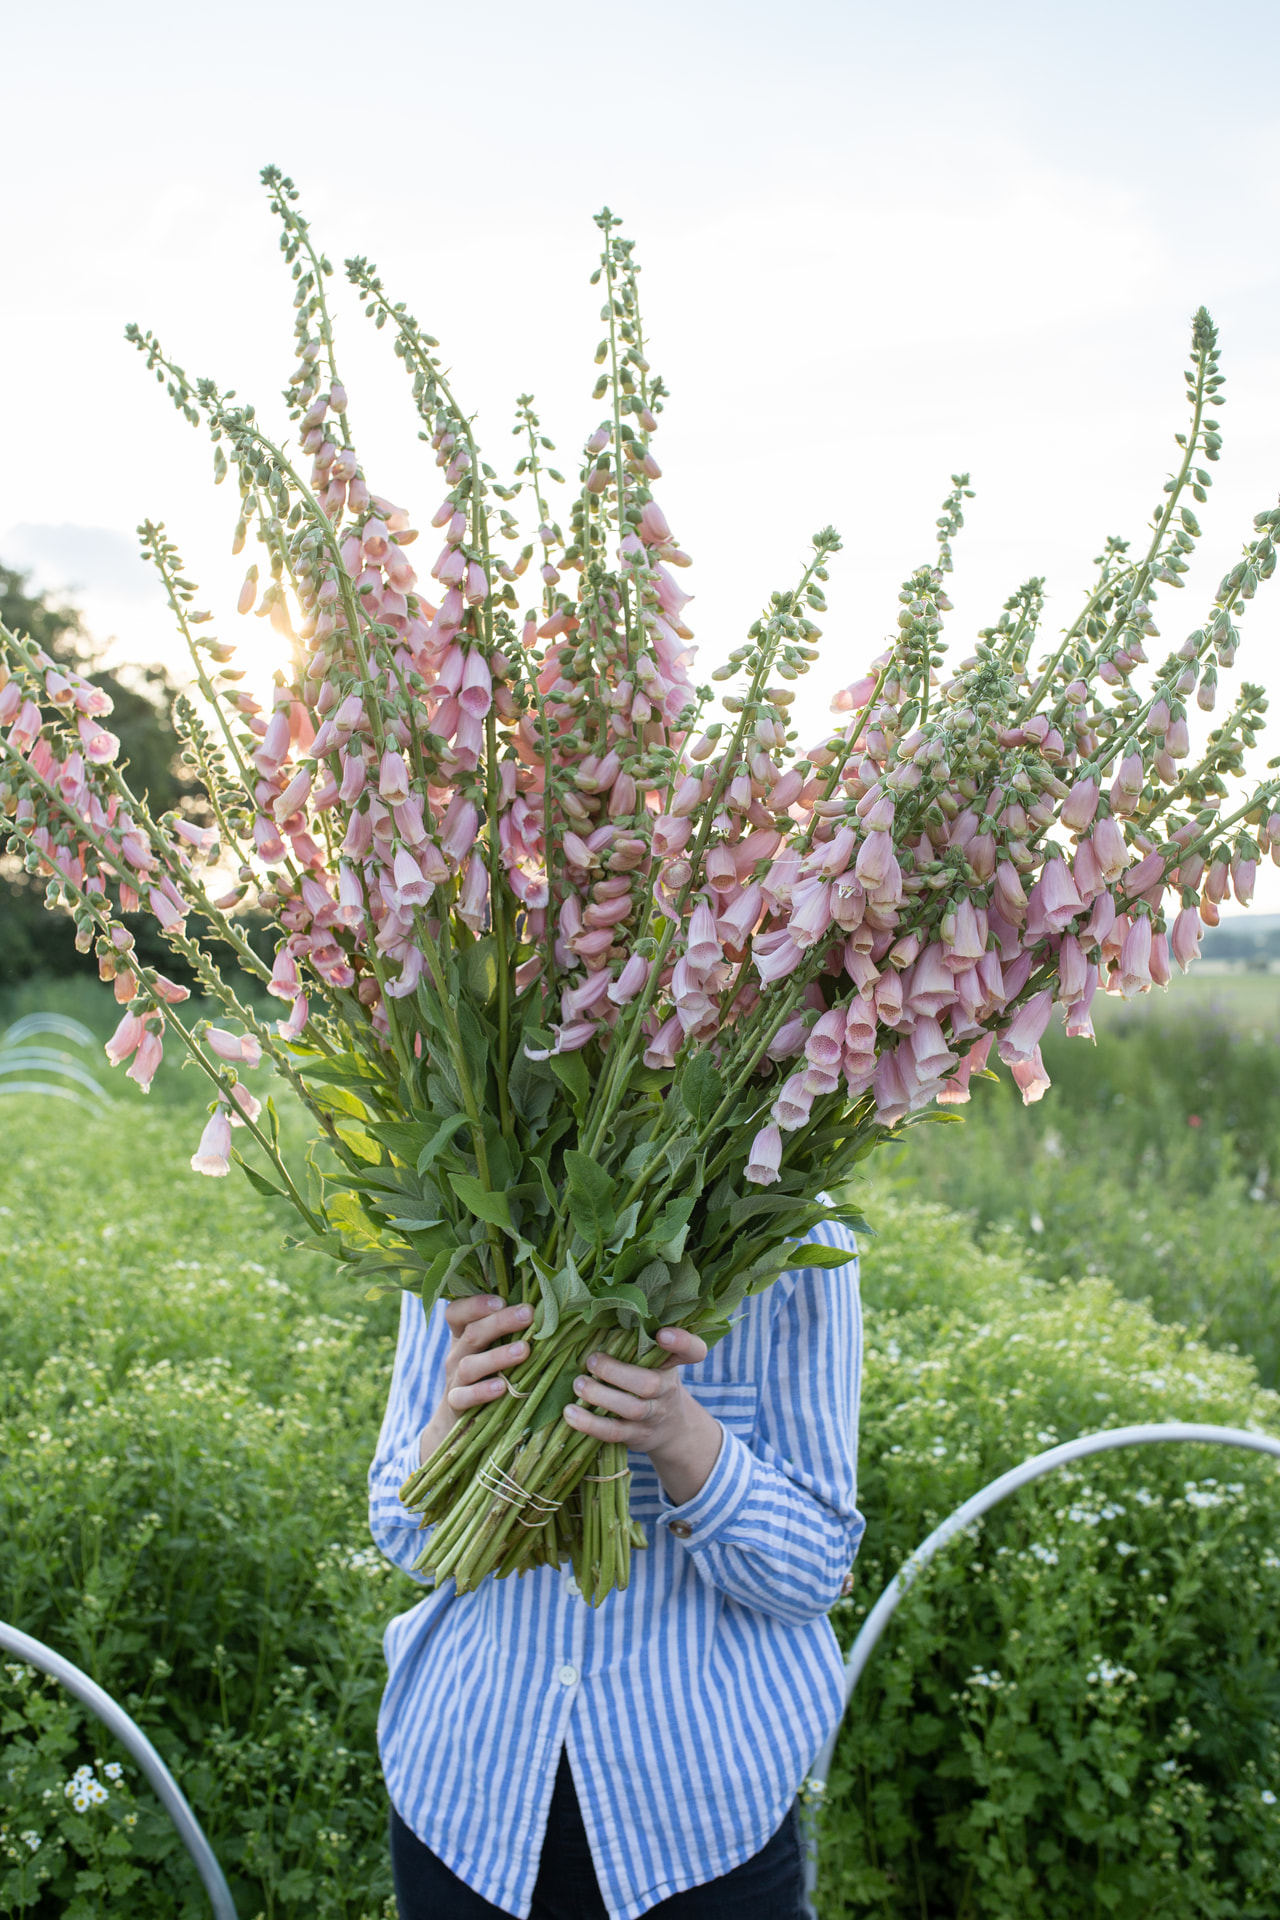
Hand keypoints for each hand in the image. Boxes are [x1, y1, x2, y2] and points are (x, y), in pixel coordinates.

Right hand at [418, 1296, 533, 1463]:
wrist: (457, 1423)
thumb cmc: (486, 1377)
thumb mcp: (491, 1352)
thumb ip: (511, 1333)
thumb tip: (550, 1310)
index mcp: (463, 1336)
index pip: (457, 1312)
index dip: (475, 1304)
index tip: (501, 1300)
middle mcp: (457, 1354)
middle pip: (472, 1333)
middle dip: (500, 1322)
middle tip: (528, 1314)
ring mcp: (454, 1380)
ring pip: (470, 1364)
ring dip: (497, 1356)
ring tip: (524, 1350)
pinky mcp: (456, 1405)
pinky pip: (464, 1397)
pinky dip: (481, 1392)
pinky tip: (501, 1387)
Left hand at [563, 1326, 722, 1507]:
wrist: (672, 1429)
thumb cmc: (651, 1381)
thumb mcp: (654, 1361)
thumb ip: (635, 1341)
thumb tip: (592, 1315)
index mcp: (671, 1364)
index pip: (693, 1351)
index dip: (682, 1342)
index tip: (662, 1334)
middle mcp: (667, 1390)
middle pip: (650, 1384)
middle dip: (616, 1372)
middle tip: (591, 1360)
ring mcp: (653, 1415)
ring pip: (631, 1409)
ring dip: (600, 1395)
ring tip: (578, 1384)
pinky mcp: (636, 1436)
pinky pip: (613, 1432)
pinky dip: (589, 1424)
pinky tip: (570, 1414)